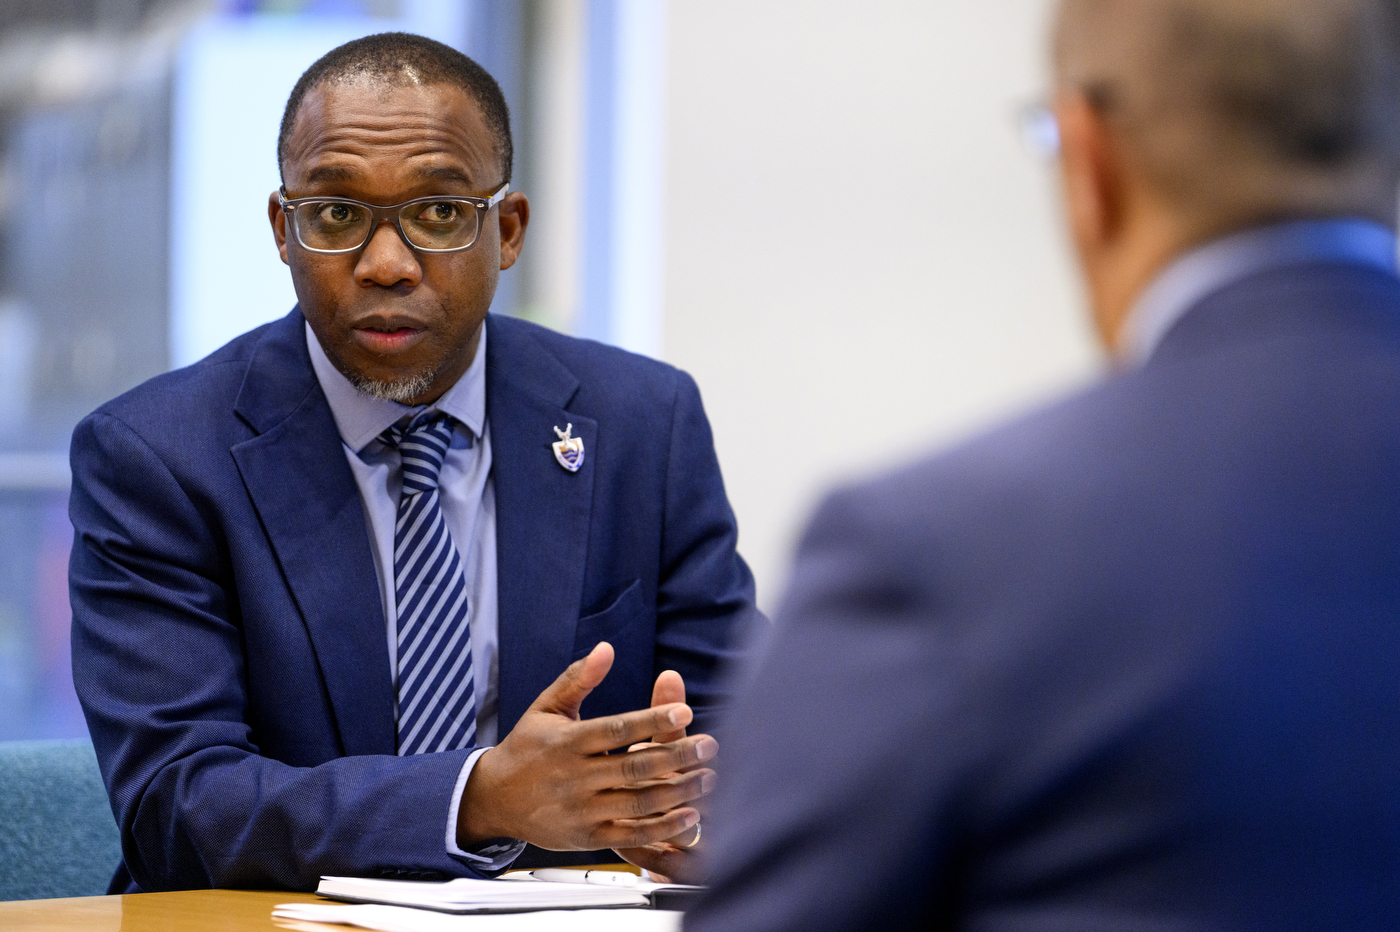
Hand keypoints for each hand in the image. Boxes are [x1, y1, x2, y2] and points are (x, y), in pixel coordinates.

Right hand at [457, 643, 717, 850]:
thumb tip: (606, 648)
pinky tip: (689, 814)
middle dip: (677, 756)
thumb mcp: (546, 707)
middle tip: (709, 746)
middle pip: (633, 766)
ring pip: (637, 801)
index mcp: (567, 741)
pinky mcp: (586, 836)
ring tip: (708, 777)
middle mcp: (575, 776)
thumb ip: (578, 679)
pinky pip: (630, 834)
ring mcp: (581, 809)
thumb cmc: (525, 748)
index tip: (685, 711)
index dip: (652, 720)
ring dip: (678, 791)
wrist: (493, 799)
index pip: (616, 729)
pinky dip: (662, 827)